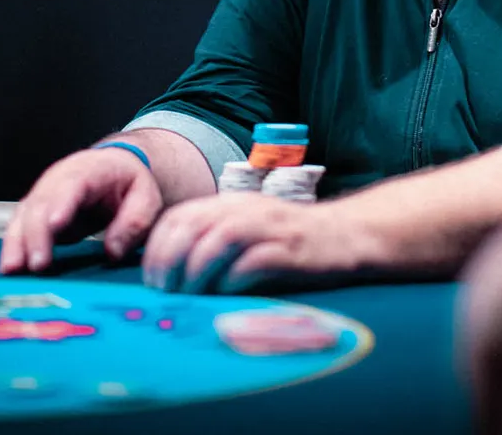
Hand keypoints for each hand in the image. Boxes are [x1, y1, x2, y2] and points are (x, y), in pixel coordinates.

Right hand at [0, 146, 163, 273]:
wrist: (114, 168)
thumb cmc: (129, 182)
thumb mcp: (145, 196)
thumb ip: (134, 221)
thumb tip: (113, 251)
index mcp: (89, 169)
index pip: (73, 184)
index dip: (62, 203)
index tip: (55, 225)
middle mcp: (59, 178)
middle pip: (41, 203)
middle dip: (35, 233)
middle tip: (37, 264)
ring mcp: (44, 194)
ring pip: (24, 215)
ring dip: (16, 242)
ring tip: (12, 269)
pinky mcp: (37, 212)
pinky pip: (21, 227)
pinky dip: (14, 246)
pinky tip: (11, 268)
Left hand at [140, 193, 364, 293]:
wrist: (349, 234)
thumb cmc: (291, 243)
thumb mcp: (249, 231)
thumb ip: (215, 243)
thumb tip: (171, 277)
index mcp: (231, 204)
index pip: (179, 216)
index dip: (157, 248)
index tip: (152, 281)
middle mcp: (247, 209)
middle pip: (193, 224)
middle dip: (170, 260)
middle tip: (164, 292)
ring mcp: (271, 227)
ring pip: (220, 238)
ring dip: (196, 270)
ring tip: (188, 297)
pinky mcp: (293, 250)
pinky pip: (255, 260)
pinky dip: (234, 279)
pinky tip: (226, 296)